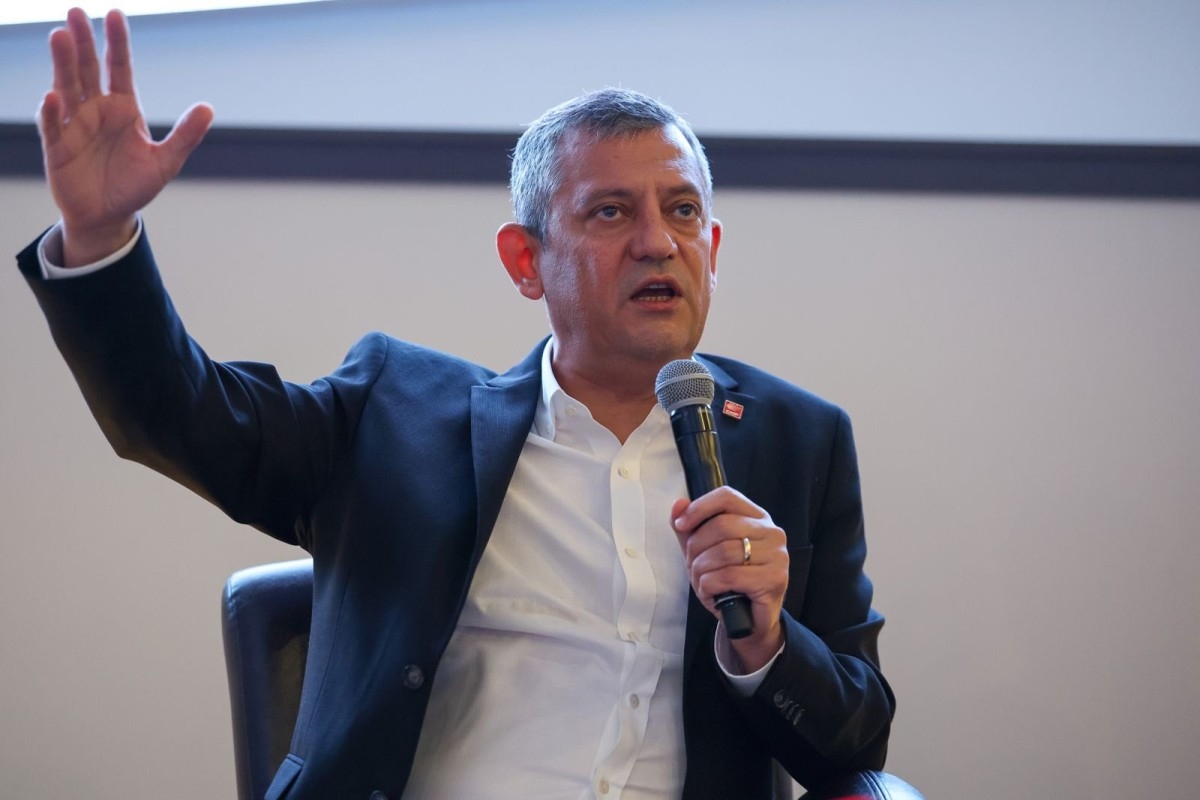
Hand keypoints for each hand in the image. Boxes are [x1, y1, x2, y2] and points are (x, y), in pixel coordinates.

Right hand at [38, 8, 213, 265]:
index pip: (119, 68)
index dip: (117, 43)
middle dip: (83, 42)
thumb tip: (207, 108)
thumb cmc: (134, 185)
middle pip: (87, 69)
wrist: (108, 216)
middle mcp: (95, 109)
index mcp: (123, 108)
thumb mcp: (165, 162)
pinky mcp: (58, 147)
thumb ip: (185, 136)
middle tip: (76, 12)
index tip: (115, 14)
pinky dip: (51, 111)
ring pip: (66, 87)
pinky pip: (52, 125)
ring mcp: (73, 125)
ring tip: (60, 36)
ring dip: (63, 63)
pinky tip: (52, 96)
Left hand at [671, 486, 788, 672]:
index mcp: (756, 517)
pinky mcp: (774, 578)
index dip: (699, 508)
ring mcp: (777, 555)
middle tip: (692, 565)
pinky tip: (711, 592)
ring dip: (701, 569)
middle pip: (721, 525)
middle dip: (696, 547)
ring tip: (701, 581)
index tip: (681, 525)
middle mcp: (771, 532)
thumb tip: (678, 505)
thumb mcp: (704, 553)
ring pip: (723, 551)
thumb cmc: (728, 583)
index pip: (727, 497)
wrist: (749, 622)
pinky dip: (710, 585)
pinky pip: (729, 575)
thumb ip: (690, 529)